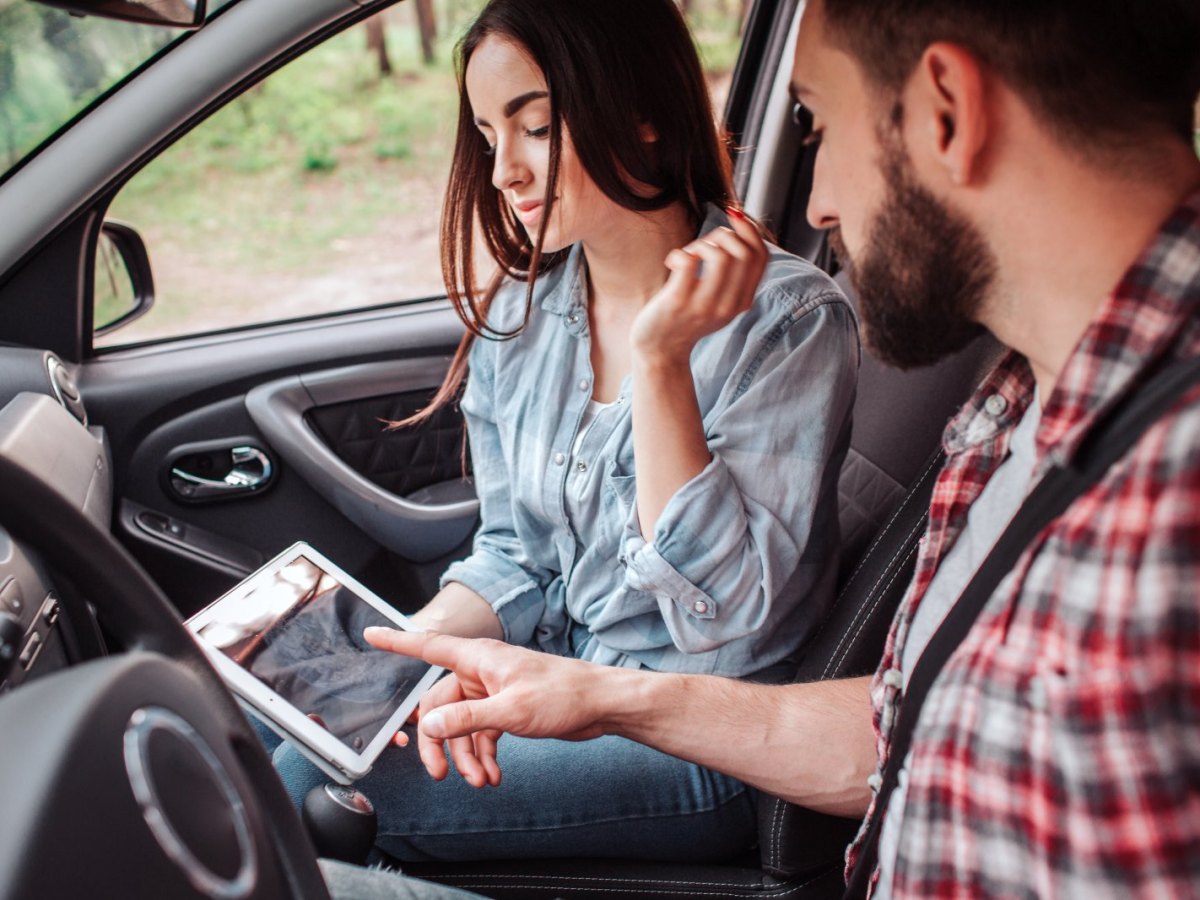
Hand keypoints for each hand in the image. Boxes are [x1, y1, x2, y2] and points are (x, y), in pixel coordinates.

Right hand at [364, 628, 609, 786]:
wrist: (600, 705)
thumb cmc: (563, 695)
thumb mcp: (510, 711)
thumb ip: (466, 719)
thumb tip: (429, 725)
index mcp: (478, 658)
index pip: (428, 646)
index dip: (397, 641)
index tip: (371, 633)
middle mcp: (481, 672)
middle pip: (439, 705)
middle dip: (440, 743)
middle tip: (441, 774)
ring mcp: (493, 691)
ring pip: (460, 725)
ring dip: (466, 757)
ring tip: (482, 781)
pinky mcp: (506, 708)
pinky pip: (480, 733)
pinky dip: (483, 755)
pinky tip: (493, 775)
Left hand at [631, 208, 768, 364]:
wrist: (660, 351)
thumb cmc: (687, 317)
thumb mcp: (719, 300)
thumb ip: (733, 275)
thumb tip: (740, 228)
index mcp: (742, 301)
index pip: (762, 256)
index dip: (750, 229)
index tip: (733, 218)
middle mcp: (728, 305)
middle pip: (743, 251)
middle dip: (724, 234)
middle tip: (703, 244)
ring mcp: (704, 305)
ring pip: (719, 254)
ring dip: (701, 243)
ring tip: (689, 255)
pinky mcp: (678, 301)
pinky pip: (688, 261)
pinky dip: (680, 253)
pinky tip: (673, 262)